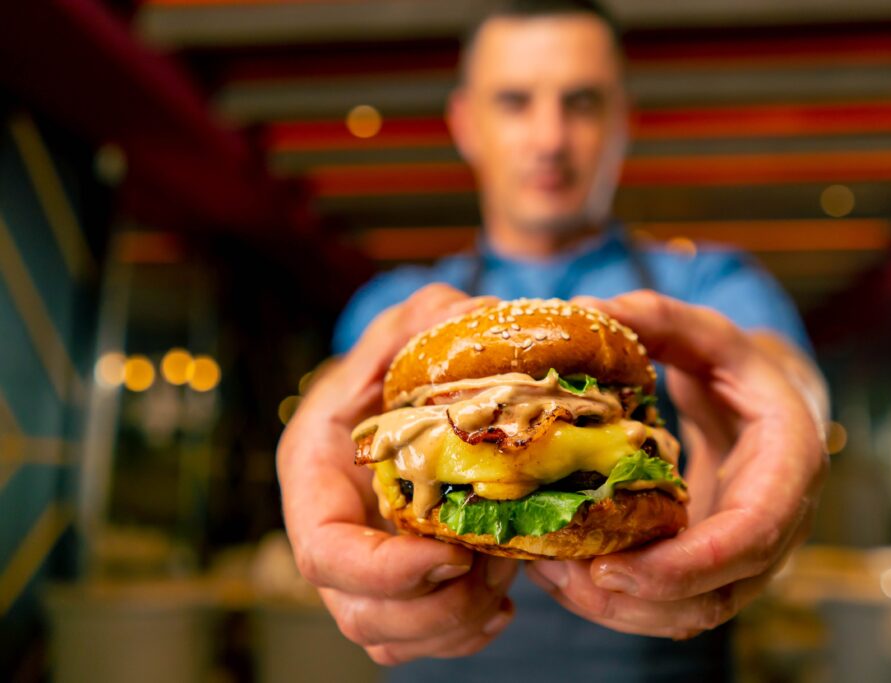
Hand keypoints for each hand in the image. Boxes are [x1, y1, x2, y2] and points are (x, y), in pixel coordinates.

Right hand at [277, 284, 517, 664]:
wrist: (399, 403)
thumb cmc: (395, 367)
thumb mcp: (404, 332)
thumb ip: (420, 322)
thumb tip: (464, 314)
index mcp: (314, 476)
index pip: (324, 552)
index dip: (384, 571)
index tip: (451, 557)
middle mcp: (329, 531)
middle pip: (355, 611)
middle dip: (432, 608)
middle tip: (492, 570)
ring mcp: (359, 565)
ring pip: (386, 636)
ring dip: (453, 624)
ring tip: (502, 582)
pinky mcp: (392, 585)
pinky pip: (414, 639)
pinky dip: (460, 635)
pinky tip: (500, 604)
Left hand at [525, 290, 827, 638]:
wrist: (772, 409)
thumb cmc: (741, 371)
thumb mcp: (711, 336)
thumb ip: (661, 318)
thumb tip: (589, 307)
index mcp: (789, 465)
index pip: (749, 537)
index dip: (685, 565)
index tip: (612, 570)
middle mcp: (775, 525)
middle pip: (714, 595)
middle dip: (637, 600)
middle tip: (563, 577)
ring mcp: (745, 556)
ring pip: (690, 614)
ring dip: (620, 610)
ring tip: (552, 577)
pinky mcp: (713, 567)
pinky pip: (672, 604)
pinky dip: (621, 602)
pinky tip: (565, 573)